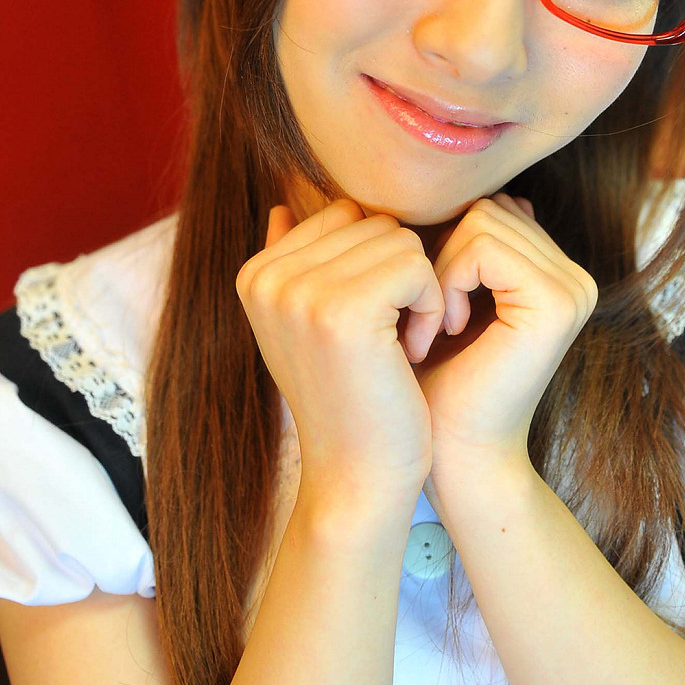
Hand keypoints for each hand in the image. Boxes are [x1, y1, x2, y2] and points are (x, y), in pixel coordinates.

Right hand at [236, 198, 442, 518]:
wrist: (357, 479)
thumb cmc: (351, 402)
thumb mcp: (308, 327)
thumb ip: (297, 263)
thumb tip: (285, 205)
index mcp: (254, 274)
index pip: (344, 214)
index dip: (376, 266)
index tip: (369, 327)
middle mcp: (265, 277)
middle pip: (372, 221)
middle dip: (399, 276)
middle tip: (389, 342)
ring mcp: (298, 292)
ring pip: (398, 239)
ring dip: (418, 292)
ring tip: (397, 348)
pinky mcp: (342, 310)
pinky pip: (417, 264)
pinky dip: (431, 306)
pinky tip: (410, 354)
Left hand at [402, 194, 597, 473]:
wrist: (452, 458)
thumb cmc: (434, 387)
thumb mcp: (442, 300)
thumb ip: (461, 247)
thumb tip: (472, 192)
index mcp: (553, 273)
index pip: (489, 209)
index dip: (442, 248)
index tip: (423, 310)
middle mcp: (574, 277)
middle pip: (485, 208)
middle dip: (439, 259)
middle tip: (422, 322)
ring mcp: (574, 289)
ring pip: (480, 221)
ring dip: (437, 274)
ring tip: (431, 329)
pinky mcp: (558, 303)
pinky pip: (481, 246)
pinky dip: (447, 282)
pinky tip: (445, 329)